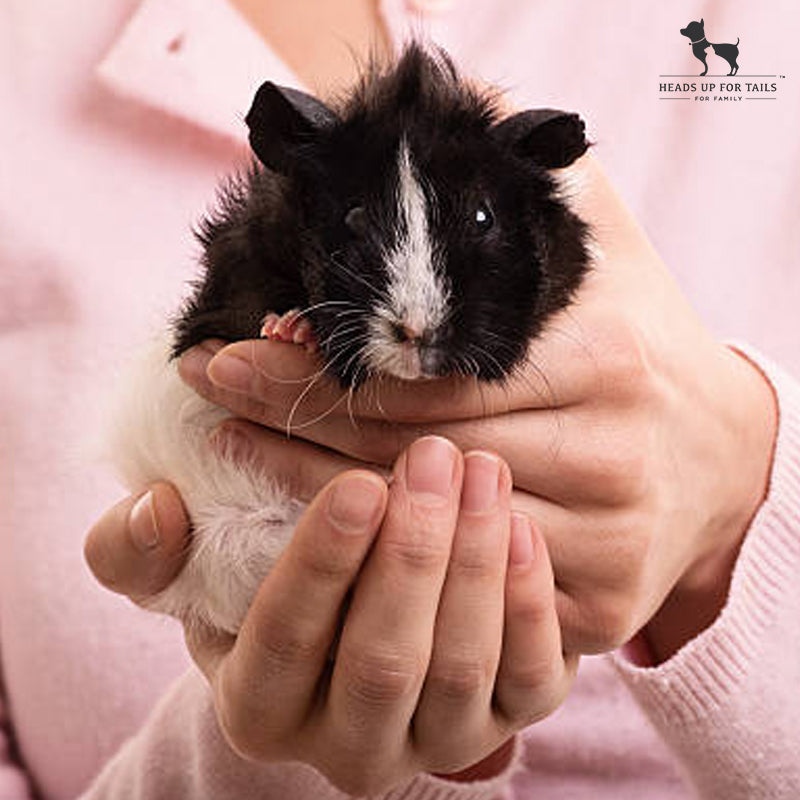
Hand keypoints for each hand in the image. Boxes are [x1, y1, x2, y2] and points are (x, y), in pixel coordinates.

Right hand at [85, 434, 575, 794]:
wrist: (353, 621)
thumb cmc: (270, 586)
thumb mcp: (193, 572)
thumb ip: (138, 548)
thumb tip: (155, 507)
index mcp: (260, 707)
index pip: (284, 640)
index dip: (322, 563)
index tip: (358, 482)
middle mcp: (347, 745)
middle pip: (382, 661)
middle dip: (412, 556)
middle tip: (434, 459)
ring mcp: (432, 740)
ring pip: (459, 670)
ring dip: (473, 566)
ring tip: (483, 473)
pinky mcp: (503, 721)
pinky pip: (529, 679)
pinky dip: (529, 605)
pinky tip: (521, 527)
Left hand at [178, 153, 777, 661]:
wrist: (723, 448)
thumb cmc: (637, 340)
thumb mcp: (600, 241)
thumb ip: (529, 176)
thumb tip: (448, 88)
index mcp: (601, 359)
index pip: (424, 378)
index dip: (317, 370)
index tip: (233, 349)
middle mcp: (610, 455)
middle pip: (414, 455)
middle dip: (295, 423)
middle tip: (216, 392)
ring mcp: (607, 541)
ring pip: (429, 532)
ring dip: (320, 496)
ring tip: (240, 450)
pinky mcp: (602, 604)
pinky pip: (469, 594)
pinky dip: (390, 564)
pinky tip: (327, 530)